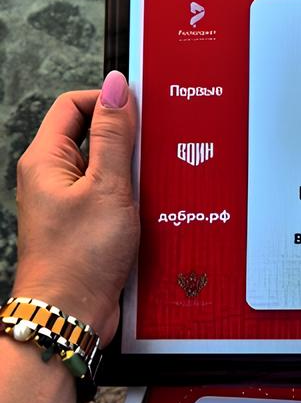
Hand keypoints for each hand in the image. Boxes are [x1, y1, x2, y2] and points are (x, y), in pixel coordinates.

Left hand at [12, 72, 139, 345]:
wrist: (70, 315)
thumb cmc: (78, 259)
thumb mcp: (107, 187)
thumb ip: (114, 134)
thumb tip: (116, 87)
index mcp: (46, 159)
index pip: (74, 105)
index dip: (108, 100)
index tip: (141, 109)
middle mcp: (52, 177)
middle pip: (93, 136)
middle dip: (127, 140)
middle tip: (152, 150)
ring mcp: (68, 202)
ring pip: (106, 169)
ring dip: (133, 173)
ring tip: (151, 185)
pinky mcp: (85, 225)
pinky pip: (111, 197)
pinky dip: (132, 199)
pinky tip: (149, 210)